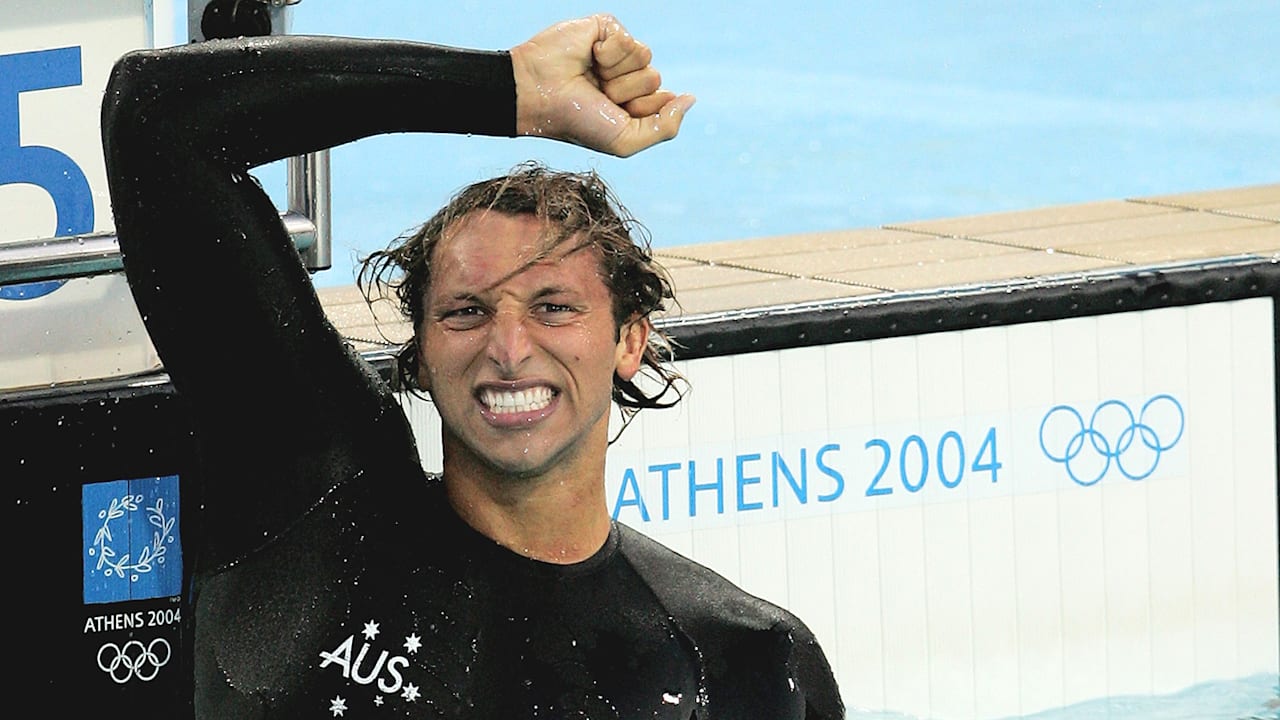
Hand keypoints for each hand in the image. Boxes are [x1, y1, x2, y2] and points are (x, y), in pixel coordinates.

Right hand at [510, 14, 695, 156]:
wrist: (537, 94)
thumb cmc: (576, 121)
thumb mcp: (625, 140)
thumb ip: (666, 127)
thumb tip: (691, 98)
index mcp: (631, 103)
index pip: (664, 100)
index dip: (642, 109)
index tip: (612, 113)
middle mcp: (625, 77)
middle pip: (655, 79)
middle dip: (626, 91)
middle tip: (596, 94)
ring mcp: (616, 53)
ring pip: (646, 57)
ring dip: (616, 73)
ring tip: (590, 76)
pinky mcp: (606, 29)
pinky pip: (630, 39)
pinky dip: (610, 52)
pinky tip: (589, 55)